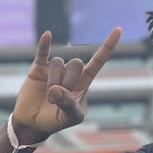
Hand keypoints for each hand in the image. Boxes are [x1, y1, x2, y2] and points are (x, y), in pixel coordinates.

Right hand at [12, 28, 121, 142]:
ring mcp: (53, 70)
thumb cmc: (56, 121)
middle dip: (67, 81)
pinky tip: (48, 35)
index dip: (107, 47)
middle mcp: (69, 73)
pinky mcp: (38, 69)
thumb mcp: (69, 118)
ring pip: (58, 63)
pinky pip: (43, 53)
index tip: (118, 30)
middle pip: (75, 63)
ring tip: (49, 97)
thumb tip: (55, 88)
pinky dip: (45, 44)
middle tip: (58, 99)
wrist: (33, 123)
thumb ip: (68, 104)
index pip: (97, 62)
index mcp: (83, 83)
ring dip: (53, 80)